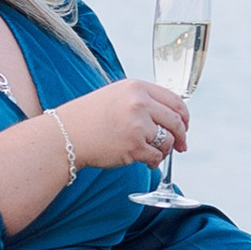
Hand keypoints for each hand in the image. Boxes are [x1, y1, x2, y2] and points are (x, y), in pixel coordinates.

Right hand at [59, 78, 189, 170]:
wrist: (66, 135)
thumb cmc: (89, 118)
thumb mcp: (116, 96)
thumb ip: (142, 100)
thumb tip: (169, 115)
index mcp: (136, 87)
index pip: (174, 100)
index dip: (184, 115)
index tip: (185, 125)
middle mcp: (140, 103)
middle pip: (176, 120)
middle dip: (181, 136)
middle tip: (180, 145)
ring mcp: (138, 125)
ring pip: (167, 140)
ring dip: (164, 150)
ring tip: (153, 154)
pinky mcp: (134, 146)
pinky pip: (156, 156)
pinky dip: (154, 162)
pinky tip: (146, 161)